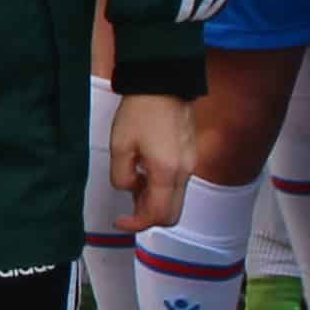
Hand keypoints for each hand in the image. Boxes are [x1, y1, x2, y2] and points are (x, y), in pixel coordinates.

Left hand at [111, 89, 196, 235]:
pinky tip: (144, 172)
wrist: (163, 85)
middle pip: (172, 214)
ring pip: (175, 200)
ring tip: (133, 181)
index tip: (120, 220)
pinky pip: (177, 184)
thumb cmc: (142, 111)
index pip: (157, 215)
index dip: (136, 224)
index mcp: (166, 172)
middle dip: (148, 217)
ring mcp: (190, 165)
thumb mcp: (119, 146)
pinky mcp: (189, 157)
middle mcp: (184, 172)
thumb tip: (130, 188)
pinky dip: (161, 188)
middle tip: (127, 208)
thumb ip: (121, 176)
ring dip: (154, 201)